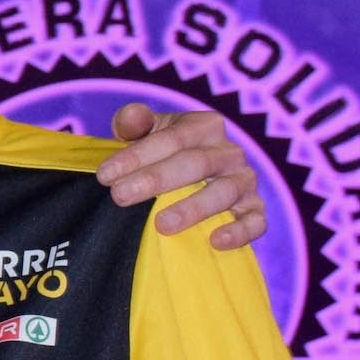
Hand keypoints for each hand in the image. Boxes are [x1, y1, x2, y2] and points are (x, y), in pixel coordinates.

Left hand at [98, 103, 265, 248]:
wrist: (194, 178)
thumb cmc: (163, 153)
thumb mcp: (147, 132)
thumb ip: (134, 122)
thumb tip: (130, 118)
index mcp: (204, 126)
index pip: (172, 138)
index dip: (137, 155)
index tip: (104, 175)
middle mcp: (228, 151)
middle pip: (195, 163)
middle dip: (156, 179)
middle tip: (120, 196)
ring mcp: (244, 181)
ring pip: (224, 192)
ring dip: (193, 208)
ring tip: (161, 224)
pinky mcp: (254, 209)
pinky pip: (255, 220)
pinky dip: (240, 231)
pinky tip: (215, 241)